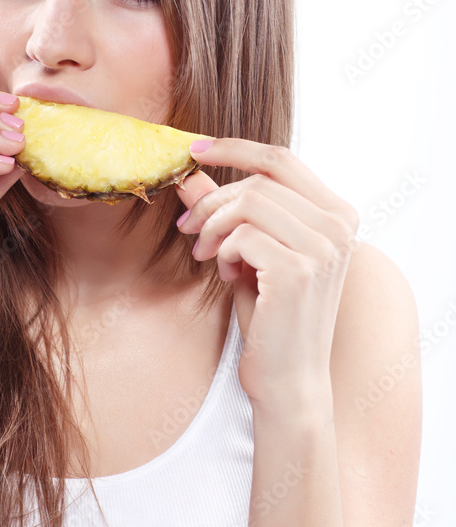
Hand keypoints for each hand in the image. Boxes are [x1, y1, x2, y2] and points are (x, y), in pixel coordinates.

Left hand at [175, 139, 359, 412]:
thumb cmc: (271, 316)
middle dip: (212, 200)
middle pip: (259, 181)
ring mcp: (323, 247)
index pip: (282, 159)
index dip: (234, 148)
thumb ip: (229, 211)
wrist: (289, 379)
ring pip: (248, 202)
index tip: (194, 149)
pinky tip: (225, 275)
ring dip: (213, 226)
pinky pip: (241, 235)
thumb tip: (191, 172)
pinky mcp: (298, 270)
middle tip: (187, 227)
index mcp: (337, 214)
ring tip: (206, 255)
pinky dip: (222, 251)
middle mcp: (339, 226)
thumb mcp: (249, 252)